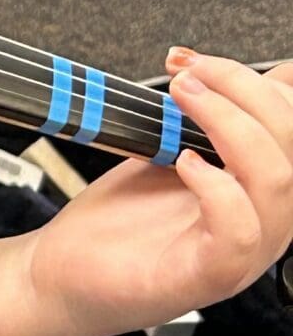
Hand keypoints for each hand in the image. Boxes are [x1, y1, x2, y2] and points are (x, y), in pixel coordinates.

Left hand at [26, 54, 292, 335]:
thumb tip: (224, 75)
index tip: (204, 60)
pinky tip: (183, 162)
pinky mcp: (207, 276)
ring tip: (182, 97)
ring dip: (229, 122)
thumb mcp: (170, 153)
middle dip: (244, 89)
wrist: (63, 275)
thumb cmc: (118, 220)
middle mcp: (264, 221)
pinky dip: (216, 186)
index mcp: (261, 189)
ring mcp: (243, 253)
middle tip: (188, 73)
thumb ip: (205, 122)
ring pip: (277, 180)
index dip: (268, 84)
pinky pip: (239, 230)